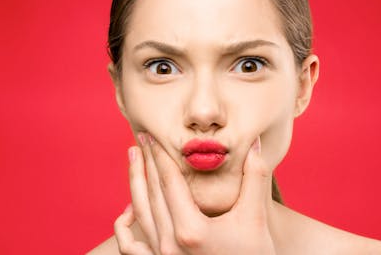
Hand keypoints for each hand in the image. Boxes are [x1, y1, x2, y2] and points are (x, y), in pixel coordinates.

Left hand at [114, 134, 276, 254]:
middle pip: (151, 194)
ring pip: (139, 213)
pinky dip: (125, 226)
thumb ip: (255, 178)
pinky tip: (129, 209)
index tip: (151, 136)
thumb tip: (255, 144)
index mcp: (191, 231)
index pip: (169, 183)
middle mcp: (170, 245)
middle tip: (140, 138)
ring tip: (133, 160)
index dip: (159, 156)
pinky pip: (130, 247)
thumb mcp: (256, 218)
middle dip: (145, 163)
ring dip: (134, 184)